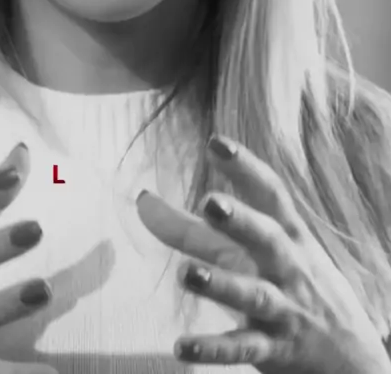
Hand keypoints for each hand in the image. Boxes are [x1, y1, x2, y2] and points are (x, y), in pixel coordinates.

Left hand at [137, 135, 390, 373]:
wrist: (353, 354)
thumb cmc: (295, 282)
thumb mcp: (262, 248)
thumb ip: (200, 226)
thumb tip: (143, 201)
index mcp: (288, 234)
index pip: (270, 193)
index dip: (245, 167)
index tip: (217, 143)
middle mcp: (288, 266)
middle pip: (266, 238)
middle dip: (241, 220)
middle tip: (210, 202)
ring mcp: (284, 308)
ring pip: (252, 294)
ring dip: (220, 283)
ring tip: (185, 274)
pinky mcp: (275, 349)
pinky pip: (244, 349)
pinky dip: (214, 348)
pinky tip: (182, 346)